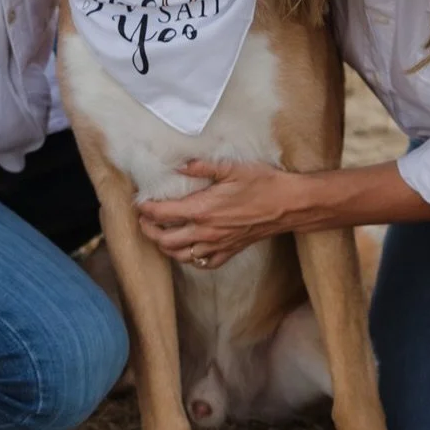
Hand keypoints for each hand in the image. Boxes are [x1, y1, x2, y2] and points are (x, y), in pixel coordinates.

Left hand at [137, 159, 314, 268]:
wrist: (289, 204)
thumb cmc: (263, 183)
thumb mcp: (231, 167)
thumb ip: (202, 166)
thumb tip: (179, 165)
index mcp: (203, 209)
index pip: (162, 214)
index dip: (146, 209)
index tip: (140, 203)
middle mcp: (206, 231)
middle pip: (164, 240)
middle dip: (148, 230)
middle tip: (144, 220)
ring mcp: (217, 245)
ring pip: (180, 255)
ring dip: (165, 247)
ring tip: (160, 235)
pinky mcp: (229, 252)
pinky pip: (202, 263)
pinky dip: (189, 258)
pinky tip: (188, 248)